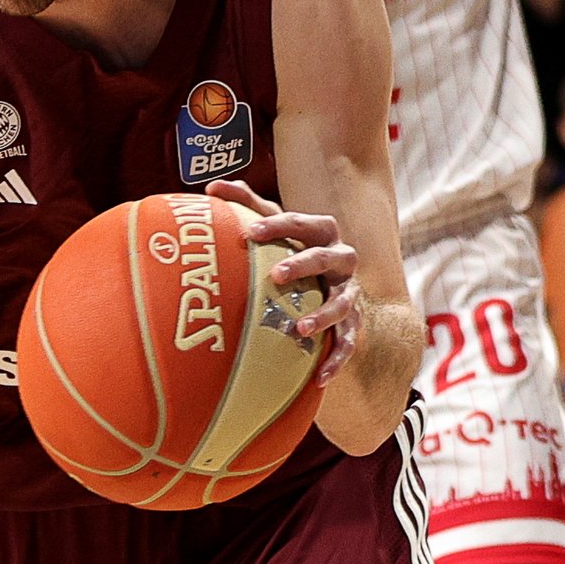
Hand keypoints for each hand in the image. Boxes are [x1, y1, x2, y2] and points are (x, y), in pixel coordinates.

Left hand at [206, 179, 357, 385]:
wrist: (330, 283)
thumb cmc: (291, 248)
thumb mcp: (272, 224)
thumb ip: (245, 203)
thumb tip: (211, 187)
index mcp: (322, 232)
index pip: (301, 223)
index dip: (277, 226)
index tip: (248, 233)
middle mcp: (341, 260)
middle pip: (328, 257)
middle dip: (304, 264)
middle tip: (275, 275)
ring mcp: (350, 292)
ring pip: (344, 302)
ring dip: (324, 315)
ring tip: (299, 329)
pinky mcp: (353, 323)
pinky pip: (350, 342)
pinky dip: (337, 359)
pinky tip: (320, 376)